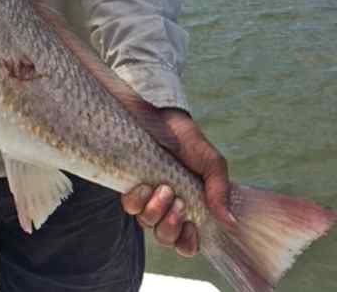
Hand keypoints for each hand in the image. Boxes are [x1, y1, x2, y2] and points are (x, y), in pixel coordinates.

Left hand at [121, 109, 232, 256]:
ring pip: (147, 224)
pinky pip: (130, 207)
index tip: (191, 226)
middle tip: (178, 202)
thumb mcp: (211, 162)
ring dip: (156, 212)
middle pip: (166, 239)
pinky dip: (137, 200)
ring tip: (164, 188)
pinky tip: (144, 186)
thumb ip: (219, 190)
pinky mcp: (130, 186)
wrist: (161, 115)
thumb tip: (230, 221)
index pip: (186, 244)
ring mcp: (148, 198)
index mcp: (189, 208)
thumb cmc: (187, 140)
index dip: (187, 243)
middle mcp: (167, 208)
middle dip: (171, 226)